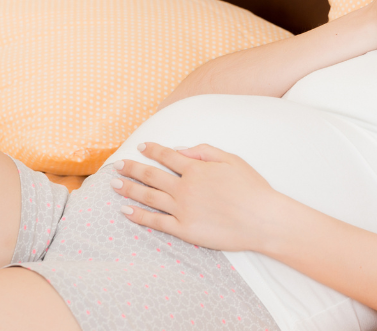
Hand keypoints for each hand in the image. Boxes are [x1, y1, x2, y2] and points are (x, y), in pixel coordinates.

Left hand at [111, 142, 281, 251]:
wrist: (262, 219)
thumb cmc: (252, 188)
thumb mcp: (232, 159)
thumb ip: (204, 151)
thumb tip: (181, 149)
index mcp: (196, 168)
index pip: (167, 156)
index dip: (152, 150)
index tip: (140, 147)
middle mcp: (185, 188)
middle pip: (151, 176)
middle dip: (132, 169)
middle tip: (118, 166)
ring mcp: (182, 209)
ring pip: (149, 197)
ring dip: (129, 189)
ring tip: (114, 185)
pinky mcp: (184, 229)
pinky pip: (156, 221)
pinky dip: (139, 216)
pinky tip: (126, 211)